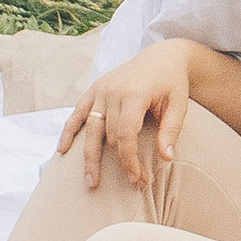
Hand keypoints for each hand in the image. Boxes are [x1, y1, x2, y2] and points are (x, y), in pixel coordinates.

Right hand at [59, 40, 196, 201]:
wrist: (162, 56)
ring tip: (90, 181)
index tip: (137, 180)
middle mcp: (112, 91)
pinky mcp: (93, 90)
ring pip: (89, 129)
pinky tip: (62, 150)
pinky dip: (68, 131)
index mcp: (134, 94)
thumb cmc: (172, 83)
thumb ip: (171, 130)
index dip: (130, 161)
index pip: (126, 135)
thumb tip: (166, 158)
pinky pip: (77, 113)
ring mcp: (100, 90)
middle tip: (129, 185)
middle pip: (108, 136)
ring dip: (88, 156)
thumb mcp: (179, 104)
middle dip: (117, 163)